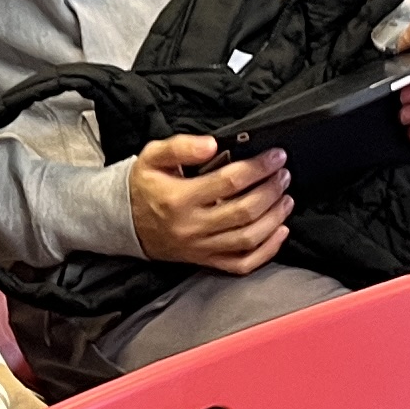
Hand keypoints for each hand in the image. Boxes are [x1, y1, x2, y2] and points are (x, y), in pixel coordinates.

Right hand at [128, 131, 289, 272]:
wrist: (123, 222)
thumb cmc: (143, 187)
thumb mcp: (152, 156)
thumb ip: (181, 146)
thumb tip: (212, 144)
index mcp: (179, 199)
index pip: (229, 182)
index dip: (258, 168)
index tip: (275, 156)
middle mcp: (192, 226)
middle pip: (244, 211)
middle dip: (271, 190)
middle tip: (283, 174)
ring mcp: (201, 248)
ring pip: (248, 238)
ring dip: (274, 217)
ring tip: (286, 198)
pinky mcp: (205, 260)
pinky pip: (242, 263)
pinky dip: (267, 251)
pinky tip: (279, 231)